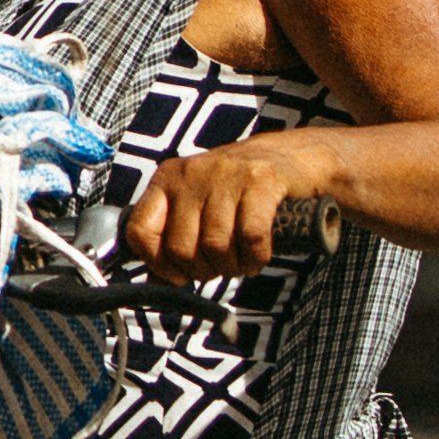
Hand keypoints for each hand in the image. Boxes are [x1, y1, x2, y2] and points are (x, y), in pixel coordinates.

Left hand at [122, 131, 311, 274]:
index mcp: (168, 178)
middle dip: (203, 271)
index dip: (158, 263)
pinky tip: (259, 255)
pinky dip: (256, 257)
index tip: (179, 274)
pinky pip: (250, 236)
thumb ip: (175, 235)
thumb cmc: (243, 190)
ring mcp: (226, 173)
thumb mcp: (200, 203)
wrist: (297, 156)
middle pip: (181, 248)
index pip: (140, 230)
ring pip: (215, 245)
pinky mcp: (261, 180)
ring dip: (232, 266)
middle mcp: (192, 172)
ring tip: (242, 261)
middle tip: (222, 267)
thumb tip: (157, 282)